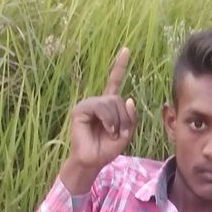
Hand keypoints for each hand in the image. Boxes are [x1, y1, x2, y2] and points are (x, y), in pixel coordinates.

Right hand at [61, 48, 136, 192]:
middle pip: (119, 99)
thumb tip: (129, 99)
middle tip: (119, 133)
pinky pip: (101, 107)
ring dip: (116, 120)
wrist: (92, 161)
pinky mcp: (80, 109)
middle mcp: (98, 102)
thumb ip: (131, 118)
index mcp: (108, 105)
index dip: (119, 66)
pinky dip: (107, 119)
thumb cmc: (106, 149)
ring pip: (111, 102)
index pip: (114, 81)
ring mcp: (88, 104)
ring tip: (111, 133)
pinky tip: (106, 129)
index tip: (126, 50)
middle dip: (124, 117)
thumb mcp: (125, 134)